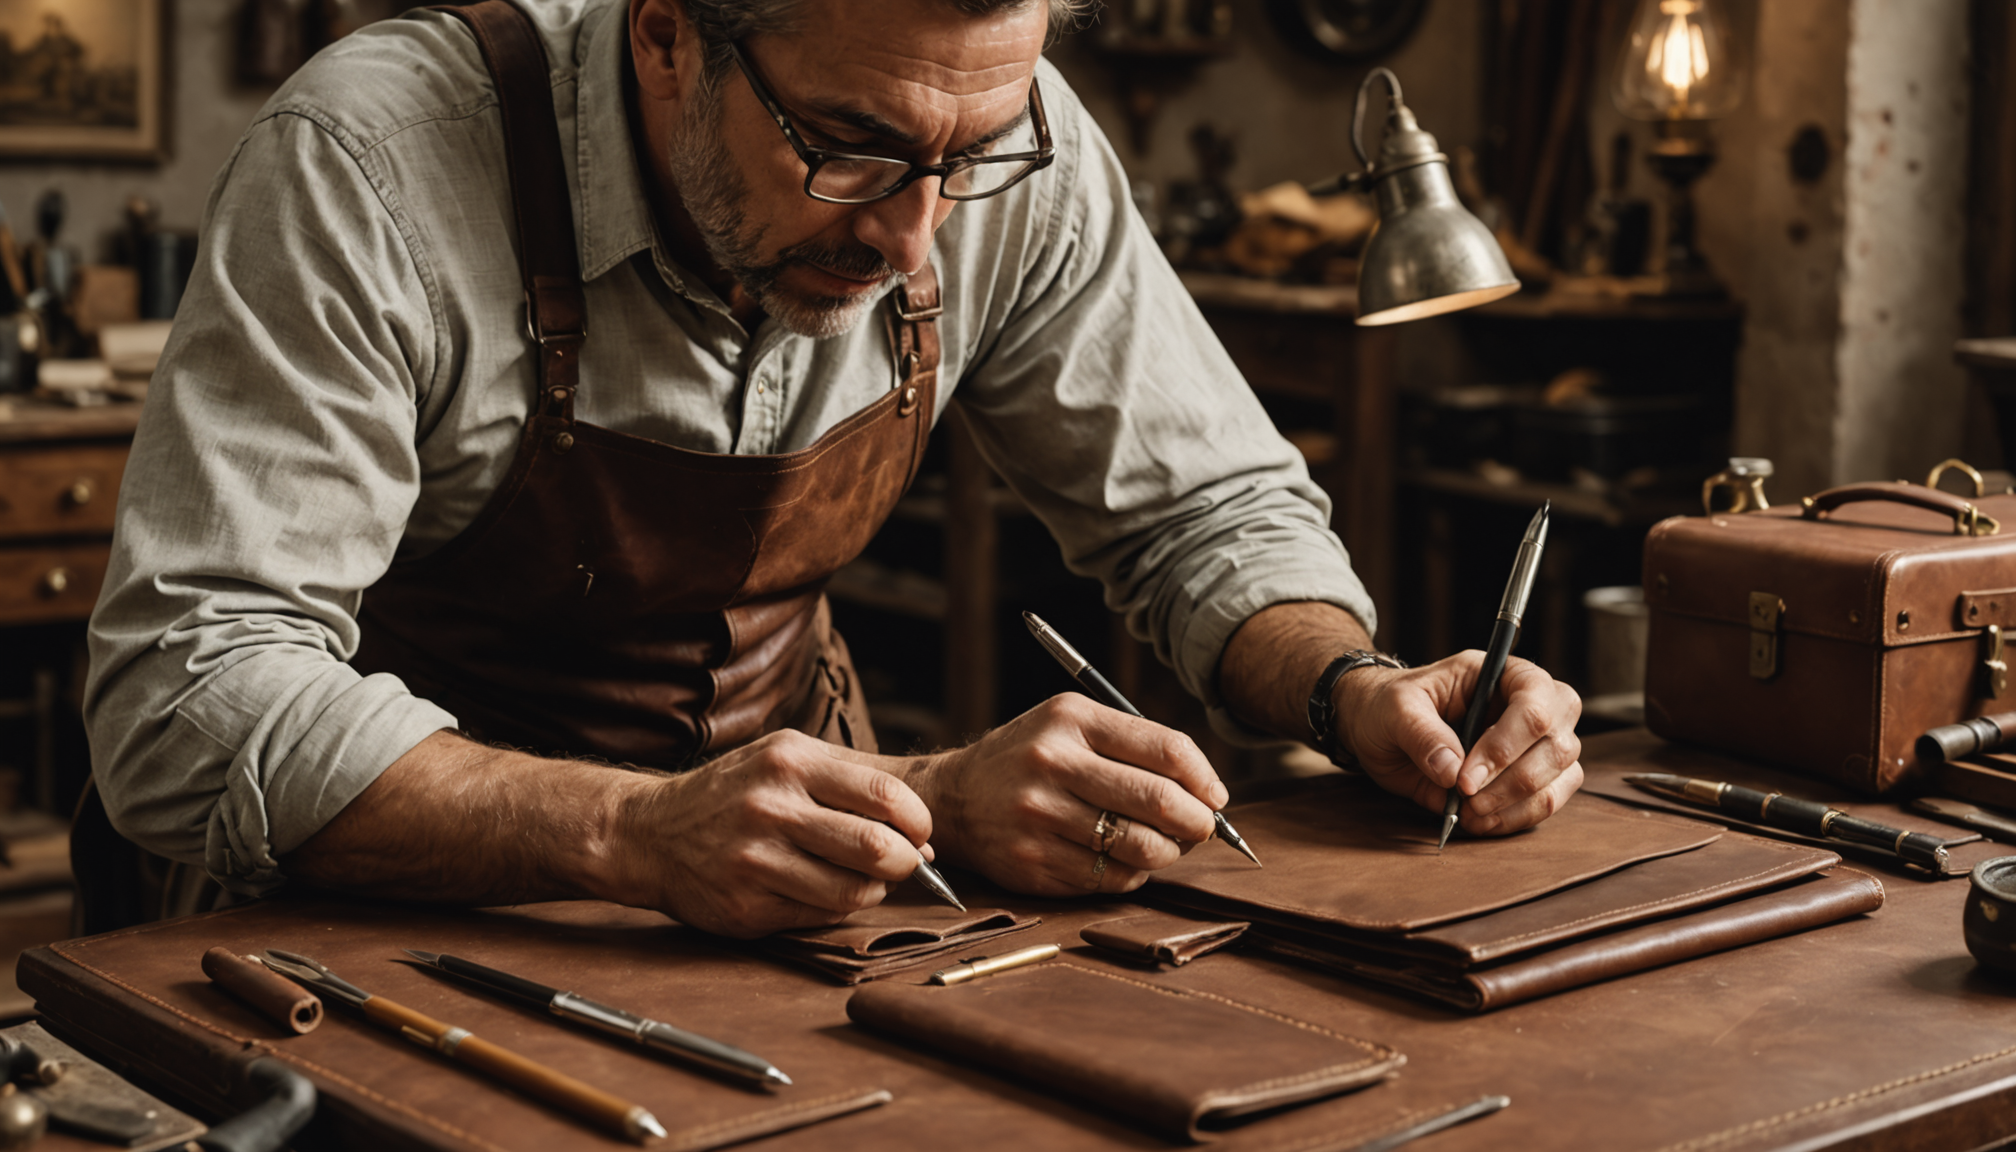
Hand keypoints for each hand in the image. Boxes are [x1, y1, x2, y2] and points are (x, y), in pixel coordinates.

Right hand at [606, 730, 934, 937]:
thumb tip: (922, 836)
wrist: (649, 832)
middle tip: (905, 863)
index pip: (886, 795)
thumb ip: (851, 784)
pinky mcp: (746, 905)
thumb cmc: (735, 793)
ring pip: (854, 891)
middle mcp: (771, 807)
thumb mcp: (782, 758)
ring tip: (865, 880)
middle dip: (907, 862)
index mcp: (790, 760)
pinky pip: (820, 916)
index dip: (918, 822)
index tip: (918, 833)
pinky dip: (838, 908)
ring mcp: (756, 859)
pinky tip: (825, 891)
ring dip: (875, 891)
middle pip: (878, 848)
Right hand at [903, 694, 1226, 897]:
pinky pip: (1111, 879)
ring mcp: (1040, 818)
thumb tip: (1208, 794)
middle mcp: (1052, 765)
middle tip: (1202, 828)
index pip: (1166, 749)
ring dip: (1169, 853)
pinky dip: (1132, 874)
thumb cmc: (1031, 758)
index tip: (1215, 797)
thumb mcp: (1073, 726)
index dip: (1204, 778)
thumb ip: (1136, 747)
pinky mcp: (1033, 864)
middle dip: (1198, 822)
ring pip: (1140, 848)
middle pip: (1159, 801)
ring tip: (1164, 845)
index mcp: (1070, 720)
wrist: (954, 798)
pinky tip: (1123, 860)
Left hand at [1336, 652, 1582, 834]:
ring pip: (1564, 774)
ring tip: (1470, 811)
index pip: (1536, 699)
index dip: (1507, 743)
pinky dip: (1517, 818)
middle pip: (1560, 741)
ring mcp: (1534, 743)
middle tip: (1466, 796)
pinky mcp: (1528, 778)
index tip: (1466, 777)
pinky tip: (1480, 820)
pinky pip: (1547, 801)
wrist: (1377, 730)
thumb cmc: (1389, 706)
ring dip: (1519, 802)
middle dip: (1516, 778)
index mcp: (1499, 674)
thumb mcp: (1395, 709)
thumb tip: (1453, 771)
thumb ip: (1422, 734)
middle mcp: (1527, 705)